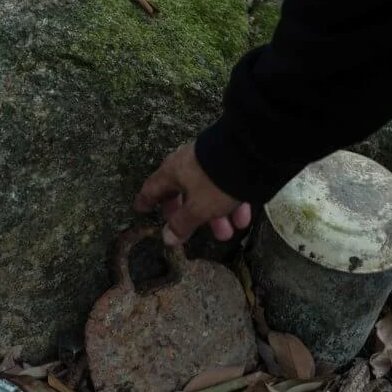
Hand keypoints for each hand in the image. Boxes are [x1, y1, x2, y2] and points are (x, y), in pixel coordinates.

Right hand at [136, 143, 251, 245]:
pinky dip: (231, 205)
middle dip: (187, 216)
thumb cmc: (215, 182)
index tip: (140, 209)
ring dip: (215, 217)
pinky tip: (242, 220)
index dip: (146, 201)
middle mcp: (187, 165)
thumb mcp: (198, 208)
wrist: (250, 153)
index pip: (152, 189)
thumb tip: (167, 238)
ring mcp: (208, 163)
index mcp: (172, 172)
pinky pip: (225, 187)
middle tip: (187, 231)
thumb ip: (182, 223)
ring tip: (226, 234)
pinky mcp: (229, 163)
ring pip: (207, 194)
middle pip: (181, 194)